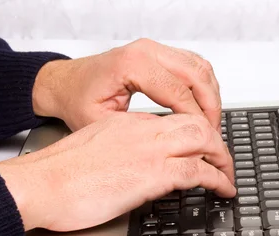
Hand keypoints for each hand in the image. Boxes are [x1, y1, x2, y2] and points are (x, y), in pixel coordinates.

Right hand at [0, 113, 234, 231]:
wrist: (39, 184)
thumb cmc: (56, 176)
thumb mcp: (94, 154)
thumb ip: (120, 154)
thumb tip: (136, 171)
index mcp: (127, 124)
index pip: (173, 123)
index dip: (194, 137)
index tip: (201, 151)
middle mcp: (142, 131)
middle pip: (196, 123)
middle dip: (217, 142)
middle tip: (224, 161)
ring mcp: (149, 149)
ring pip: (204, 140)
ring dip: (223, 159)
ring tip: (228, 177)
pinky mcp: (151, 173)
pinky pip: (197, 170)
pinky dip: (218, 180)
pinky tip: (223, 190)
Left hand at [32, 38, 221, 131]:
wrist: (65, 83)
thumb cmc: (78, 100)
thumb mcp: (101, 123)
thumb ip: (136, 131)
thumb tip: (169, 144)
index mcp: (132, 65)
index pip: (179, 93)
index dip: (196, 120)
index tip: (205, 141)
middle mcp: (146, 51)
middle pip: (197, 76)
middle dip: (210, 108)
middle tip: (214, 135)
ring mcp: (154, 49)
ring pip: (200, 68)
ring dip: (211, 97)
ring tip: (211, 125)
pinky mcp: (159, 54)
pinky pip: (194, 65)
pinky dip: (204, 87)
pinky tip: (204, 108)